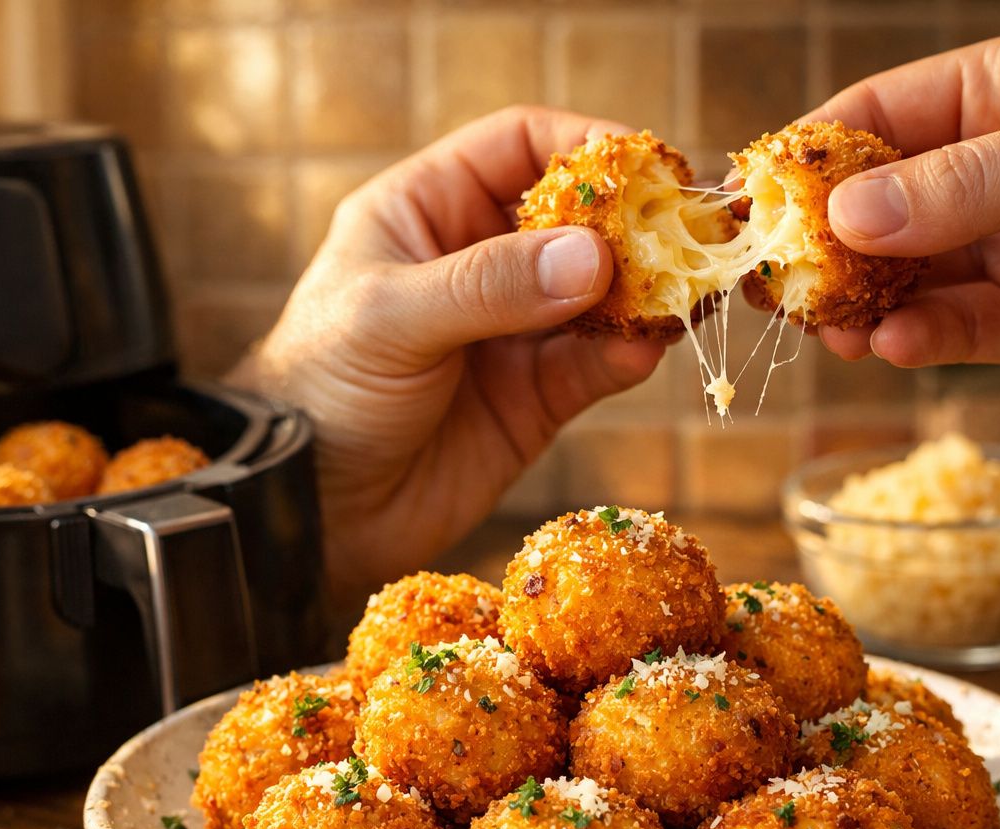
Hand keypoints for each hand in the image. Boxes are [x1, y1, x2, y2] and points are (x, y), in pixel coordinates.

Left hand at [227, 106, 663, 600]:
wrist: (308, 511)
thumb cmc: (321, 391)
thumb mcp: (390, 319)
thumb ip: (488, 286)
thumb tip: (593, 258)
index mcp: (428, 212)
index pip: (521, 147)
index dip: (586, 147)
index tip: (647, 164)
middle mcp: (478, 263)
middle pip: (579, 219)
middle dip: (636, 223)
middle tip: (691, 232)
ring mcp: (512, 331)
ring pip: (602, 294)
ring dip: (646, 292)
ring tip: (686, 292)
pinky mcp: (536, 399)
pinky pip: (597, 364)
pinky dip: (627, 355)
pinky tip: (644, 350)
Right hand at [806, 29, 999, 404]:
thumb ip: (963, 185)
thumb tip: (845, 214)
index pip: (880, 113)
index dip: (811, 155)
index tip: (753, 201)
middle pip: (879, 201)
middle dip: (824, 242)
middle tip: (776, 284)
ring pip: (905, 274)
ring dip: (861, 302)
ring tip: (828, 330)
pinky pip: (952, 330)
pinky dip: (915, 340)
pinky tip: (892, 348)